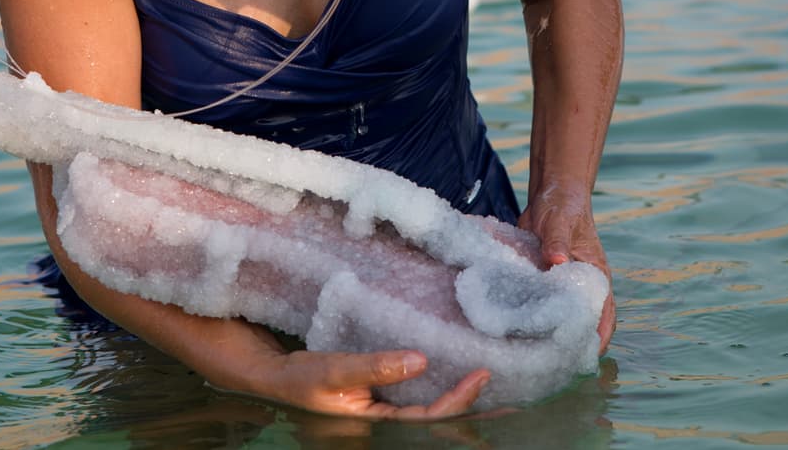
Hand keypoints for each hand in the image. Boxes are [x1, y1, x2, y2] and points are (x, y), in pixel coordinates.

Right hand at [247, 348, 490, 419]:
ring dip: (459, 405)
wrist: (274, 379)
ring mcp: (383, 416)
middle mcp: (385, 427)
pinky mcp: (380, 402)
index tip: (481, 375)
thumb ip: (376, 367)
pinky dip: (439, 392)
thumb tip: (421, 360)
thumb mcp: (334, 371)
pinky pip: (417, 403)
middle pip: (437, 425)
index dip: (458, 401)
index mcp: (377, 427)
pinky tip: (454, 379)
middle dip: (471, 414)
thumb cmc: (299, 379)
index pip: (428, 419)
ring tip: (492, 391)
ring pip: (430, 415)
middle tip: (513, 403)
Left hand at [519, 186, 615, 353]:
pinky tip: (519, 330)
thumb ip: (558, 240)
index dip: (599, 336)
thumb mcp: (560, 222)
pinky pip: (542, 304)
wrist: (550, 195)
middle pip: (584, 321)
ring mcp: (563, 284)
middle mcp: (582, 284)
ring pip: (562, 316)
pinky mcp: (544, 281)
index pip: (604, 313)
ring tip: (537, 353)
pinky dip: (535, 317)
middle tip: (556, 363)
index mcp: (595, 274)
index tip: (586, 355)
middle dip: (574, 342)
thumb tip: (557, 260)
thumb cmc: (563, 208)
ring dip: (553, 332)